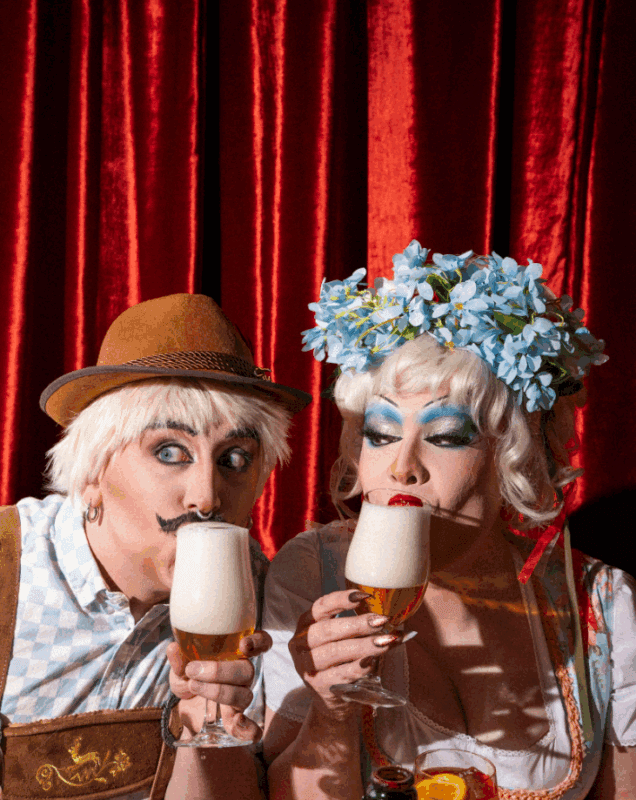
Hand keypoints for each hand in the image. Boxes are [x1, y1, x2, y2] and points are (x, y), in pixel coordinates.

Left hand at [167, 630, 271, 742]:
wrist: (183, 704)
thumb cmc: (189, 676)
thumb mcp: (180, 666)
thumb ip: (179, 659)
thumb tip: (173, 648)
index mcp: (236, 654)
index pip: (261, 644)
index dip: (258, 642)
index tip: (243, 644)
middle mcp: (243, 674)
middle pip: (247, 670)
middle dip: (219, 671)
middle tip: (193, 670)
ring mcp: (241, 697)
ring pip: (244, 695)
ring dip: (218, 691)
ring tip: (193, 686)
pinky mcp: (234, 719)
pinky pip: (251, 729)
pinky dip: (248, 728)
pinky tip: (237, 722)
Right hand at [289, 589, 399, 718]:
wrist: (332, 697)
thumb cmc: (341, 659)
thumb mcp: (345, 638)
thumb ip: (363, 626)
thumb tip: (390, 617)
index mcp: (306, 623)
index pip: (321, 606)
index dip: (341, 599)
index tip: (365, 596)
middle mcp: (300, 642)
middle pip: (327, 630)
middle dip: (356, 624)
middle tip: (381, 621)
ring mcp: (306, 665)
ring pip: (333, 652)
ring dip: (361, 646)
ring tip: (384, 642)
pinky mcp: (317, 686)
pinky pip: (339, 674)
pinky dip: (357, 668)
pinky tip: (372, 662)